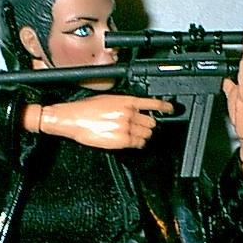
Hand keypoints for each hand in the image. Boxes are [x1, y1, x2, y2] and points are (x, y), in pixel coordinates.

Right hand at [33, 95, 172, 148]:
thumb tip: (136, 109)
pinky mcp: (121, 140)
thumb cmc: (86, 109)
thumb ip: (125, 104)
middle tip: (141, 126)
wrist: (72, 119)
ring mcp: (125, 127)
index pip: (152, 104)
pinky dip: (137, 143)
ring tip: (133, 134)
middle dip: (148, 125)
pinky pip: (137, 143)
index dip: (165, 107)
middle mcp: (128, 113)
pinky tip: (131, 141)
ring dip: (143, 135)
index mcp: (126, 101)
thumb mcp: (108, 99)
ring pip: (146, 134)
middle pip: (151, 122)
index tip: (171, 110)